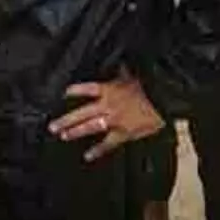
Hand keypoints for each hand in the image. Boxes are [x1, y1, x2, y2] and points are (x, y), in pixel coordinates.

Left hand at [49, 68, 164, 161]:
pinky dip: (98, 151)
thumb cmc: (152, 87)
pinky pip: (109, 143)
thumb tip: (120, 63)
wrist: (167, 100)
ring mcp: (115, 120)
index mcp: (108, 89)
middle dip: (66, 119)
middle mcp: (108, 105)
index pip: (84, 89)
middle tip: (52, 125)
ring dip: (75, 131)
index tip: (59, 95)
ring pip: (90, 127)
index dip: (70, 92)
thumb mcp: (133, 76)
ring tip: (63, 135)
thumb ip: (122, 71)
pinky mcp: (125, 133)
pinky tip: (88, 156)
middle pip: (81, 112)